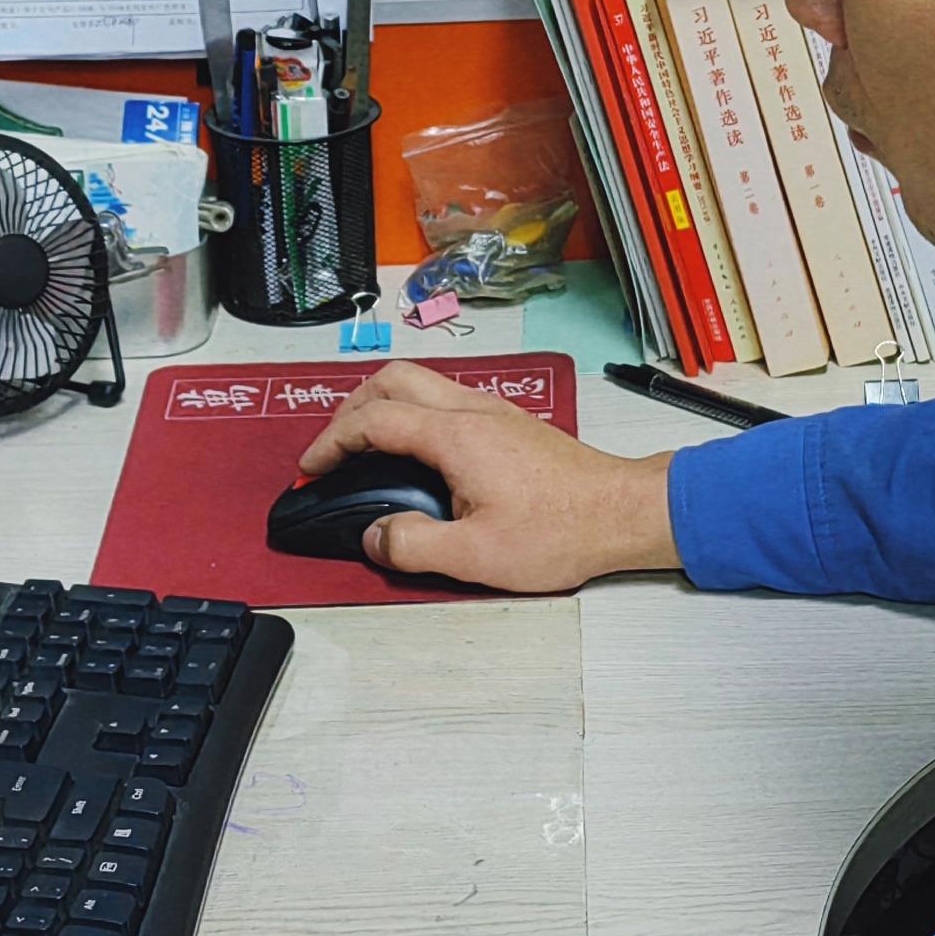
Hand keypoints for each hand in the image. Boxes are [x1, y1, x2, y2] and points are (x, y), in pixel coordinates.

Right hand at [295, 361, 679, 592]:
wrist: (623, 513)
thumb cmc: (564, 530)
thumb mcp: (478, 555)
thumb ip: (414, 546)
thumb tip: (375, 538)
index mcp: (457, 437)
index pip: (374, 421)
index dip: (331, 442)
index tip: (310, 467)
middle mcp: (473, 412)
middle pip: (393, 379)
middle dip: (350, 409)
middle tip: (331, 449)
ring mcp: (494, 412)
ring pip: (421, 383)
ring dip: (382, 406)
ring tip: (364, 448)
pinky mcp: (510, 423)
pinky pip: (446, 399)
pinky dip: (413, 414)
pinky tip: (415, 453)